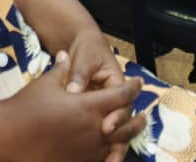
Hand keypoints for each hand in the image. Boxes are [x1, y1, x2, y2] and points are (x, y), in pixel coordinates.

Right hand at [4, 52, 143, 161]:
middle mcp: (94, 130)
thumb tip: (64, 55)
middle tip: (144, 116)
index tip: (139, 83)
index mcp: (89, 106)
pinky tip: (108, 150)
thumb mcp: (46, 83)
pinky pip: (100, 158)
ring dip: (126, 138)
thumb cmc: (28, 106)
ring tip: (129, 135)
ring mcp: (87, 150)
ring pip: (116, 145)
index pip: (121, 95)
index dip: (133, 88)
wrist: (9, 136)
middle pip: (126, 125)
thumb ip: (62, 70)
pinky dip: (108, 153)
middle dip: (137, 119)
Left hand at [65, 30, 131, 161]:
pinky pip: (102, 130)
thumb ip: (79, 74)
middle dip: (117, 138)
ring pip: (115, 130)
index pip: (122, 103)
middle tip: (108, 153)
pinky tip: (96, 158)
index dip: (116, 117)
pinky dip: (100, 144)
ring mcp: (107, 106)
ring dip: (112, 147)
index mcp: (117, 82)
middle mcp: (115, 97)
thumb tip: (73, 91)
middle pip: (122, 121)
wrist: (82, 44)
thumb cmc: (87, 49)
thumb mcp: (84, 58)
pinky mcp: (98, 113)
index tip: (105, 127)